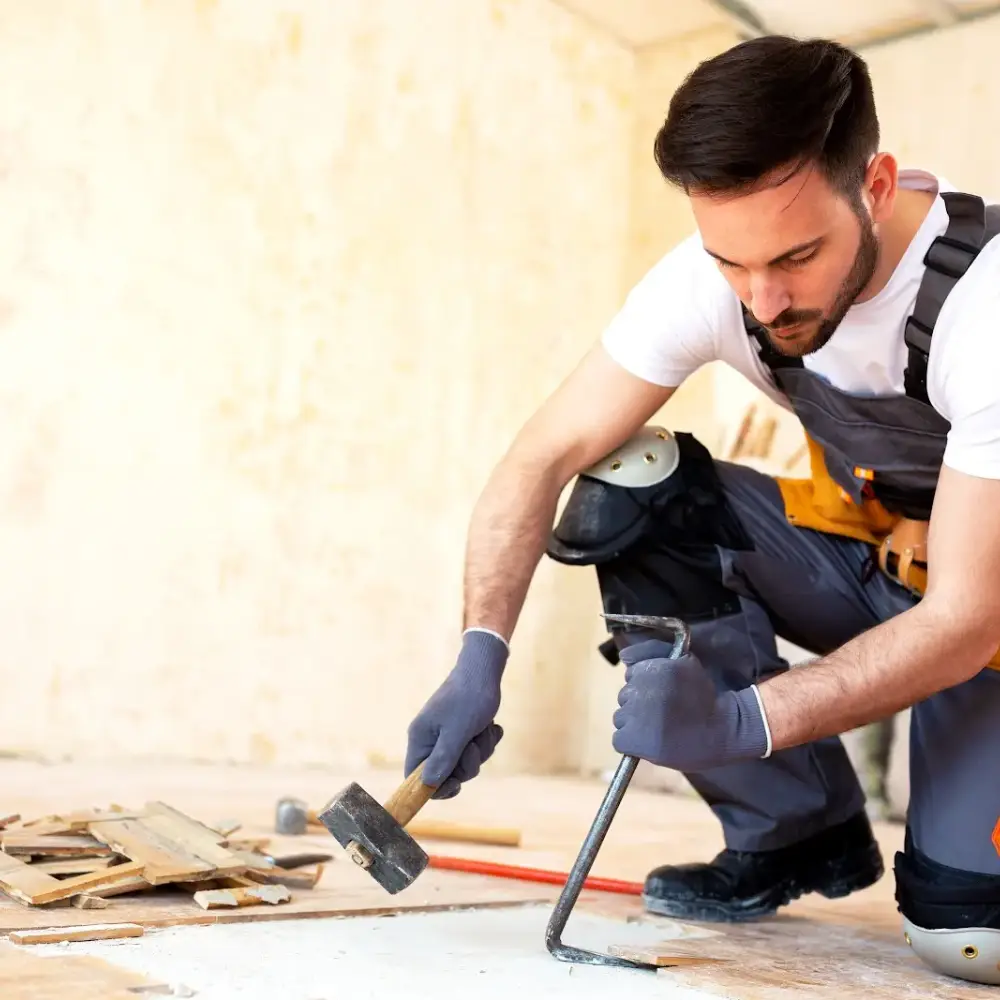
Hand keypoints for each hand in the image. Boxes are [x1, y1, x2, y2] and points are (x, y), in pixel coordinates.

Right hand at [404, 629, 507, 798]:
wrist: (484, 669)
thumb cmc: (470, 698)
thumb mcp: (457, 732)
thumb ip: (443, 759)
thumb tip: (427, 785)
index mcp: (420, 738)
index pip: (416, 777)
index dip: (435, 787)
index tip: (456, 784)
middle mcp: (431, 738)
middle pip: (446, 773)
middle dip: (467, 764)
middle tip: (474, 745)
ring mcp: (448, 734)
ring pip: (465, 762)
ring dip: (481, 750)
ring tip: (484, 729)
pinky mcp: (464, 730)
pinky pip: (476, 750)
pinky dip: (486, 740)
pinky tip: (491, 727)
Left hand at [612, 638, 768, 771]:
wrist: (724, 731)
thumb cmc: (705, 698)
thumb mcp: (684, 662)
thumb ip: (652, 651)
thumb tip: (623, 656)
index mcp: (654, 669)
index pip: (631, 676)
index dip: (646, 687)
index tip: (664, 697)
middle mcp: (642, 689)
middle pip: (625, 697)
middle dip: (640, 705)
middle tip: (665, 715)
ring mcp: (636, 715)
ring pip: (621, 718)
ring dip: (636, 724)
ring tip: (660, 730)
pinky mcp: (634, 739)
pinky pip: (620, 740)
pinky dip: (632, 744)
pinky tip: (651, 743)